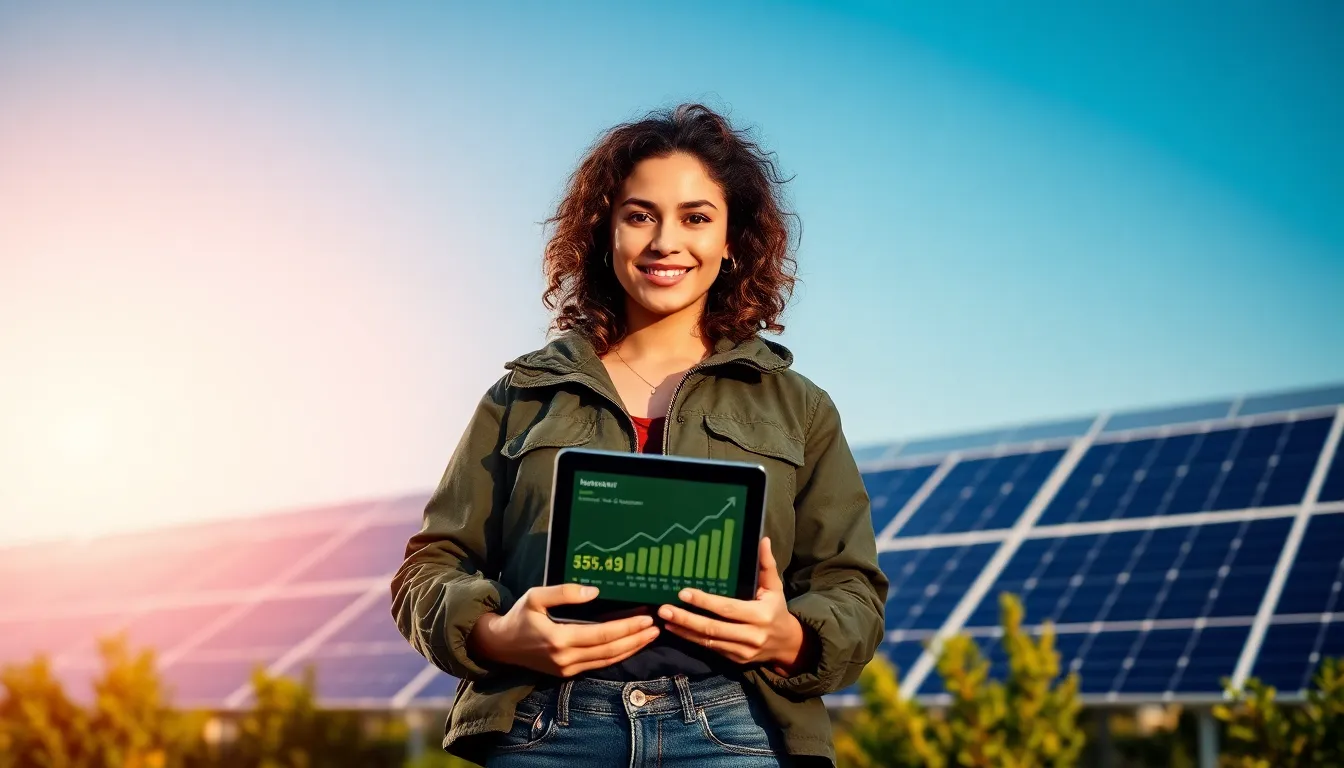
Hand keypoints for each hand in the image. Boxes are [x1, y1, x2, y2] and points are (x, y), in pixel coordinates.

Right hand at [469, 584, 658, 677]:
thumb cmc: (519, 616)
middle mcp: (566, 659)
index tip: (646, 617)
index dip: (627, 627)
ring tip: (651, 635)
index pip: (602, 635)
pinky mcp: (567, 673)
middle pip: (611, 650)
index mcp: (559, 639)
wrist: (500, 645)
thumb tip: (595, 592)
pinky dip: (618, 655)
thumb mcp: (536, 596)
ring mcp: (567, 669)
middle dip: (636, 639)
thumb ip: (565, 593)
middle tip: (658, 626)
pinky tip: (631, 645)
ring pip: (608, 661)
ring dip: (632, 648)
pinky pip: (599, 665)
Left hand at [658, 537, 810, 673]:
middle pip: (713, 628)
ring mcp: (742, 650)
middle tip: (664, 609)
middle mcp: (751, 635)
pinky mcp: (735, 659)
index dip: (704, 602)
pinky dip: (692, 640)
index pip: (727, 608)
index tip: (683, 593)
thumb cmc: (776, 609)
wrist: (787, 644)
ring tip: (664, 620)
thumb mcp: (775, 587)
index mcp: (760, 615)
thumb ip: (766, 565)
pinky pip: (710, 649)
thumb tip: (762, 540)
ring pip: (708, 641)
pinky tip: (676, 630)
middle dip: (686, 618)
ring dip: (684, 631)